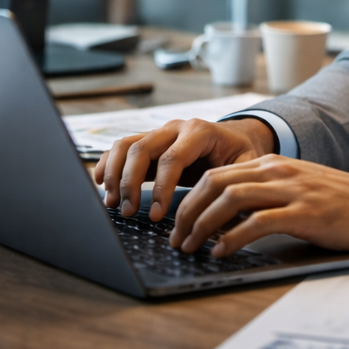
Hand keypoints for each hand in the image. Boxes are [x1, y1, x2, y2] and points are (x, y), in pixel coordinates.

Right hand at [93, 117, 274, 221]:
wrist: (238, 135)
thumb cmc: (242, 153)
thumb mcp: (248, 166)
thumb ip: (234, 186)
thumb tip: (222, 220)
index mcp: (199, 131)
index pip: (171, 159)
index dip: (160, 188)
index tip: (155, 214)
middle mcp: (175, 128)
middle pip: (141, 149)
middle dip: (130, 182)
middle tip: (128, 211)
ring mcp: (159, 132)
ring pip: (126, 145)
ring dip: (114, 174)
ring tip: (112, 202)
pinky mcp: (150, 142)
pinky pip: (122, 147)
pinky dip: (108, 162)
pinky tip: (101, 182)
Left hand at [169, 157, 348, 257]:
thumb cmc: (345, 205)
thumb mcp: (300, 191)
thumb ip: (269, 198)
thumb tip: (230, 222)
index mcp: (274, 165)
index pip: (217, 175)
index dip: (190, 199)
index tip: (178, 223)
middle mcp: (279, 172)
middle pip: (215, 184)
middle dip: (188, 212)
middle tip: (177, 238)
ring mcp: (292, 191)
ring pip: (231, 199)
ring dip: (203, 225)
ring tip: (191, 247)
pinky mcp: (306, 213)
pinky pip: (258, 222)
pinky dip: (233, 237)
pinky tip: (221, 252)